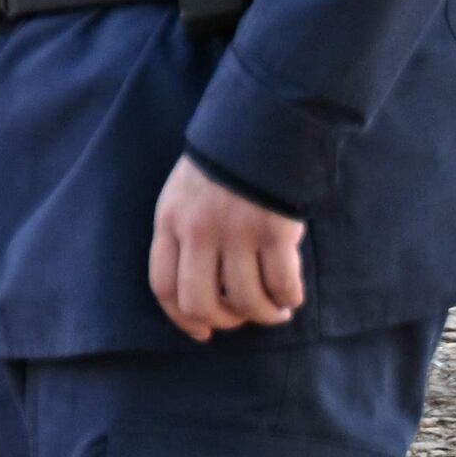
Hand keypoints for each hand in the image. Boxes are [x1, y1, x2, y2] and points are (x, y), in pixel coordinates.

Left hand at [146, 154, 308, 343]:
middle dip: (224, 320)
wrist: (261, 124)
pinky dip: (288, 297)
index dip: (181, 318)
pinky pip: (281, 283)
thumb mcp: (183, 194)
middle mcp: (198, 232)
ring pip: (243, 299)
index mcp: (170, 222)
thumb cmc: (223, 164)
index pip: (163, 286)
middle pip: (200, 302)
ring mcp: (236, 232)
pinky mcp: (274, 231)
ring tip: (276, 310)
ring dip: (263, 314)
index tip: (202, 332)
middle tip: (242, 318)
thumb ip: (184, 234)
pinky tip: (292, 295)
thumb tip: (204, 288)